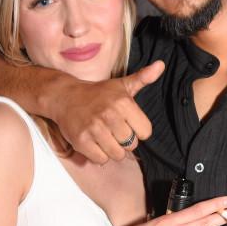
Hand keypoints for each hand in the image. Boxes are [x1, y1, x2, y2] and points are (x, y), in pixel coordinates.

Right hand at [51, 61, 165, 162]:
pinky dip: (98, 155)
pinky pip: (101, 159)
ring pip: (117, 155)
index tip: (127, 122)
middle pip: (131, 145)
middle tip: (112, 129)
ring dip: (112, 149)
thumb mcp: (122, 85)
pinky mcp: (82, 141)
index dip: (137, 130)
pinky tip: (94, 141)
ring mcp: (95, 129)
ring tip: (104, 136)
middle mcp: (110, 115)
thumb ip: (143, 78)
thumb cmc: (98, 94)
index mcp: (123, 103)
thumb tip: (161, 65)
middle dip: (124, 141)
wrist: (65, 97)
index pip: (145, 132)